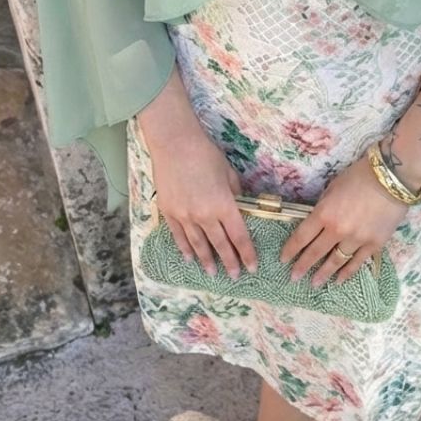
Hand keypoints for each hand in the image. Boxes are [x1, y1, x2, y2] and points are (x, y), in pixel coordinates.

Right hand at [145, 122, 258, 280]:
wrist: (174, 144)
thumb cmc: (205, 154)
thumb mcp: (228, 173)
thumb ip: (235, 194)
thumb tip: (238, 207)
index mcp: (224, 205)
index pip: (239, 236)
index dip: (246, 253)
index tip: (252, 267)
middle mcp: (204, 215)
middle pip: (220, 244)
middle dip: (229, 262)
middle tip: (234, 276)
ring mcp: (184, 215)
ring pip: (198, 244)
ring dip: (207, 260)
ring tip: (213, 273)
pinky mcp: (169, 212)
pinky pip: (178, 236)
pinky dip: (185, 248)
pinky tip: (189, 258)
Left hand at [279, 153, 411, 286]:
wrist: (392, 179)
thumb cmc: (359, 177)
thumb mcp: (333, 187)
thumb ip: (324, 206)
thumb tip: (318, 220)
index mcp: (324, 213)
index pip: (302, 236)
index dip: (291, 249)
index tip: (284, 259)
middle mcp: (337, 230)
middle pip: (315, 253)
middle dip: (302, 266)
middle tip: (293, 277)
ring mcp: (356, 240)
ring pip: (335, 262)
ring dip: (323, 274)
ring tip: (314, 284)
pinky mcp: (374, 245)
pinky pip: (357, 263)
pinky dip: (347, 273)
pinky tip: (339, 280)